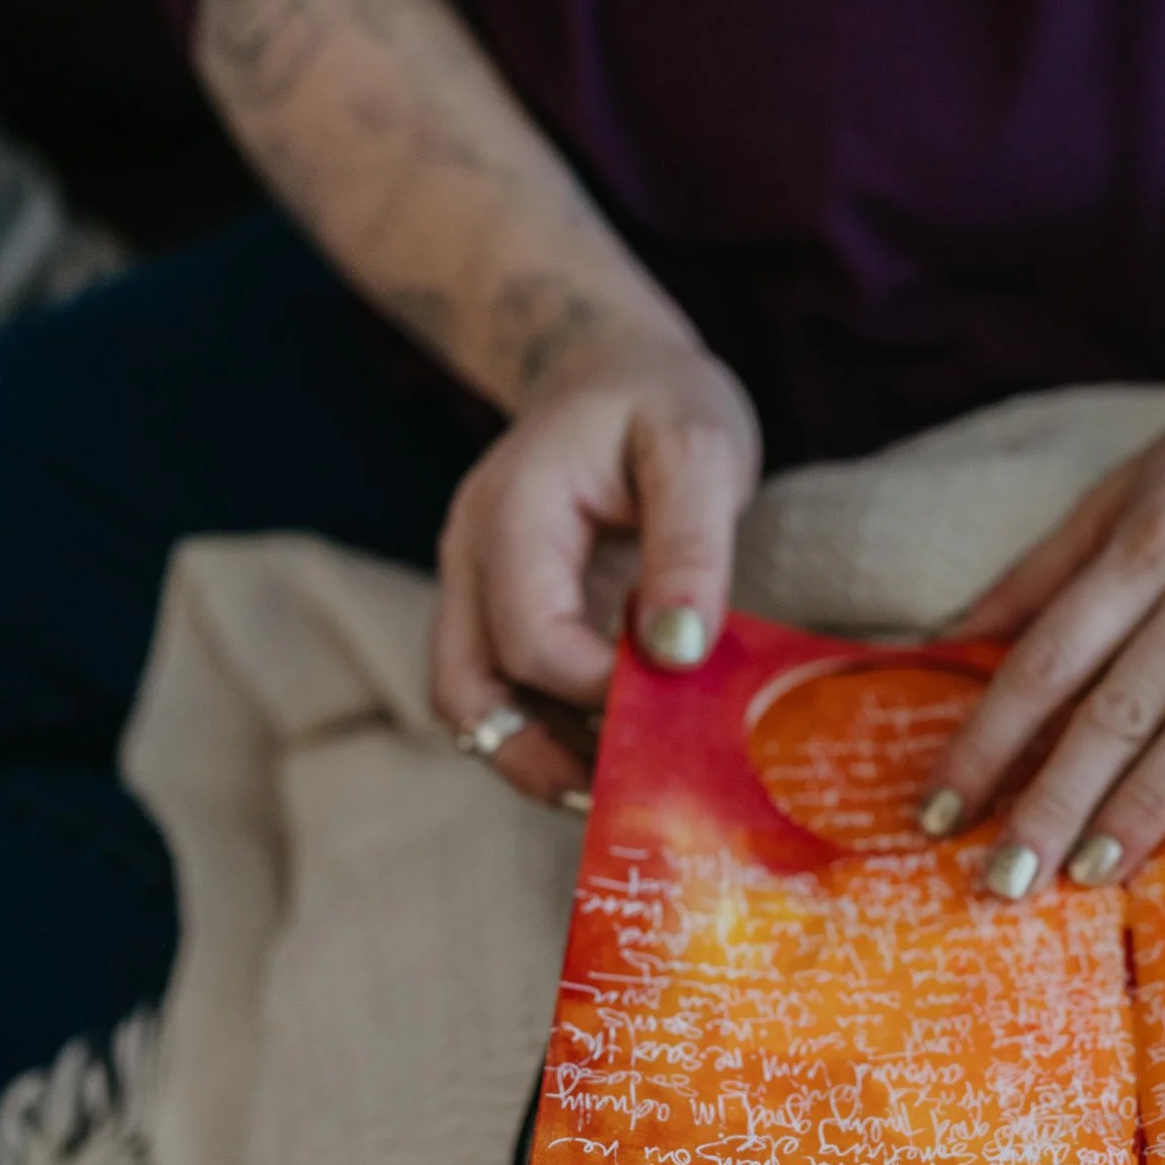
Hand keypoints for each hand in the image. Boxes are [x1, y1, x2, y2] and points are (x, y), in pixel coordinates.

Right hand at [430, 323, 758, 802]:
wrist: (612, 368)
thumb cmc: (658, 399)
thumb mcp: (697, 446)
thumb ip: (690, 545)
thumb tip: (677, 652)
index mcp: (511, 514)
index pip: (528, 637)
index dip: (597, 689)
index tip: (677, 703)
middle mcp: (472, 561)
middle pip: (467, 693)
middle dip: (541, 758)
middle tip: (631, 796)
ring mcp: (478, 592)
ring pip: (476, 708)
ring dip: (541, 760)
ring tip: (628, 791)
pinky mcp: (505, 616)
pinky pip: (509, 696)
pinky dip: (555, 736)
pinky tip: (623, 753)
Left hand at [921, 347, 1164, 894]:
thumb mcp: (1130, 485)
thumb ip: (1044, 567)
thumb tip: (950, 636)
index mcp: (1145, 544)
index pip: (1046, 661)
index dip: (988, 740)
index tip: (940, 813)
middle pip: (1119, 705)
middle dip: (1054, 799)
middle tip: (1004, 882)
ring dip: (1151, 801)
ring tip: (1095, 872)